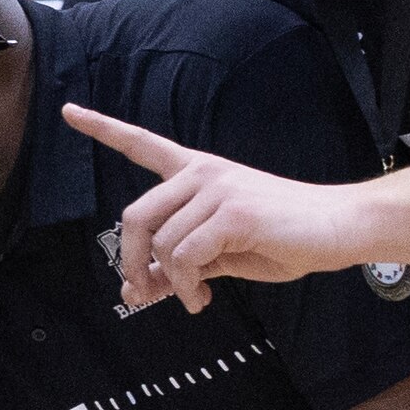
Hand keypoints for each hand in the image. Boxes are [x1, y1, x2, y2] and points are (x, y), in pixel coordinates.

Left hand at [67, 105, 373, 311]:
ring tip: (194, 298)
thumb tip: (137, 289)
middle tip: (140, 294)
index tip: (69, 111)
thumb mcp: (220, 253)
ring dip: (171, 283)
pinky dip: (188, 286)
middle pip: (135, 216)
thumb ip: (179, 263)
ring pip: (162, 243)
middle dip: (131, 261)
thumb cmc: (283, 238)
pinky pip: (185, 257)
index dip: (103, 129)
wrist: (340, 229)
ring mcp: (217, 189)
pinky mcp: (233, 212)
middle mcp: (202, 173)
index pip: (142, 145)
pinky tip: (205, 297)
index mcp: (198, 172)